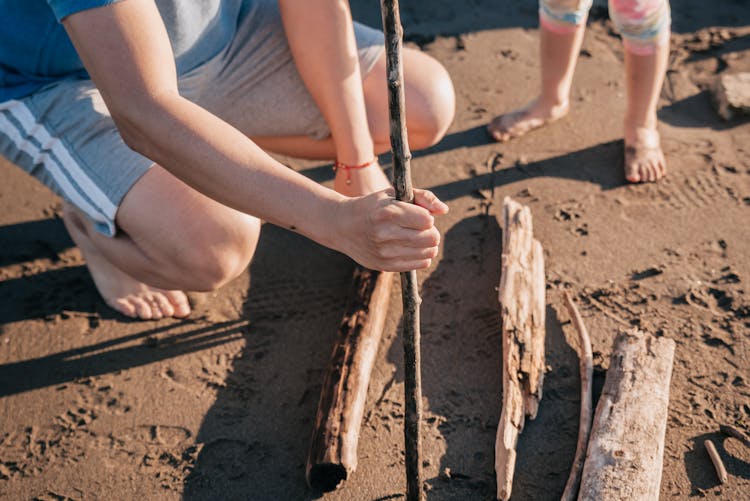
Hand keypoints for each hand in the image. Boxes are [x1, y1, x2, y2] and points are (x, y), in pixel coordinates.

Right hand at [332, 188, 448, 270]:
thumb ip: (423, 197)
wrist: (342, 226)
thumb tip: (444, 210)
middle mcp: (385, 234)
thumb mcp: (394, 193)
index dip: (426, 216)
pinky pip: (420, 263)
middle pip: (431, 238)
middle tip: (418, 227)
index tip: (416, 214)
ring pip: (428, 252)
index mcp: (388, 213)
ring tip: (414, 236)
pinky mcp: (385, 266)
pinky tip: (410, 247)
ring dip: (427, 244)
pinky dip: (421, 255)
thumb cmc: (374, 207)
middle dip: (430, 231)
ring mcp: (384, 252)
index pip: (427, 220)